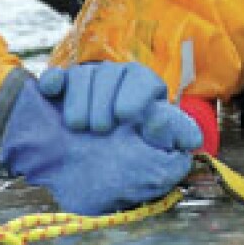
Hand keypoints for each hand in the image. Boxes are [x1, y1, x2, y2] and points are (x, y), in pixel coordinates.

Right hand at [37, 61, 201, 151]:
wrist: (87, 170)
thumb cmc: (130, 162)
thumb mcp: (158, 159)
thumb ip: (176, 146)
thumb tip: (192, 139)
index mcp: (146, 90)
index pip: (143, 81)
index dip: (134, 95)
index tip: (125, 115)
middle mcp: (118, 79)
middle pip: (110, 74)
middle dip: (104, 104)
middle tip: (101, 129)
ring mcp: (88, 80)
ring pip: (84, 75)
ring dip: (79, 102)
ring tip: (80, 127)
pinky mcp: (62, 87)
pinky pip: (57, 76)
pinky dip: (53, 82)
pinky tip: (52, 93)